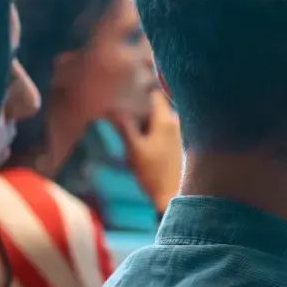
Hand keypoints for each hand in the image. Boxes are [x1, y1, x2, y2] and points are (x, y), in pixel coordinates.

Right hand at [107, 90, 181, 213]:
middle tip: (120, 117)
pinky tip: (138, 146)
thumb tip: (111, 107)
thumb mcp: (134, 148)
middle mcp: (175, 121)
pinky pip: (158, 129)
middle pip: (152, 105)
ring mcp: (176, 132)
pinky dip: (146, 133)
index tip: (123, 93)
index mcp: (166, 119)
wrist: (172, 195)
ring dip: (139, 124)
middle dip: (136, 110)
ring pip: (153, 118)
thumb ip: (123, 125)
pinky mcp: (174, 142)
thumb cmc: (153, 172)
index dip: (138, 90)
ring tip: (128, 136)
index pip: (154, 93)